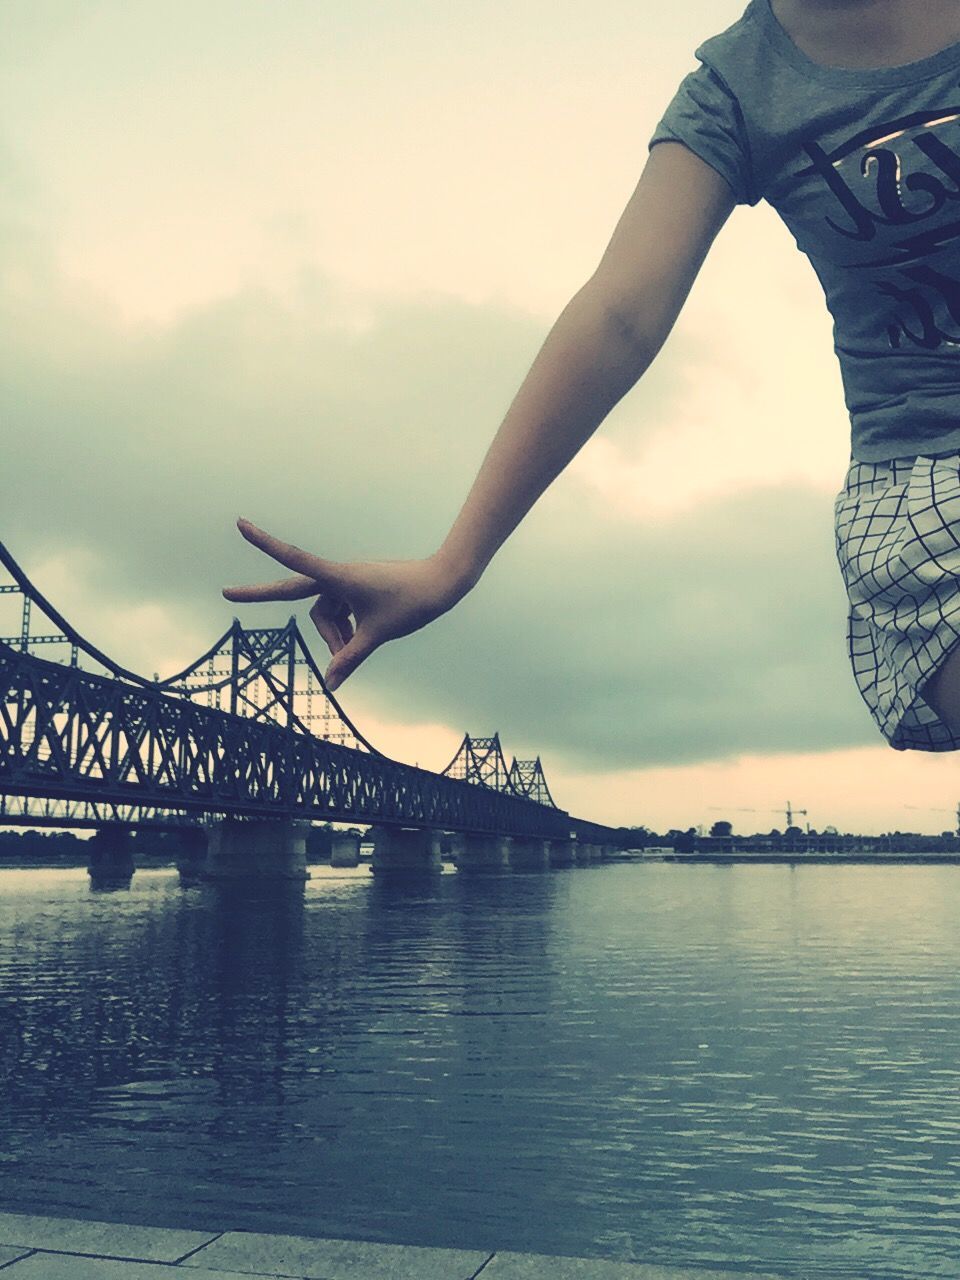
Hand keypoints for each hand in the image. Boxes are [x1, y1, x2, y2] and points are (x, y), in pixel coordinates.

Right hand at [222, 518, 470, 690]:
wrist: (441, 583)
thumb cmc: (411, 603)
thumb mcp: (377, 635)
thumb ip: (351, 659)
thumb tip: (330, 684)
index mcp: (339, 577)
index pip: (294, 559)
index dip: (265, 544)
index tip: (240, 525)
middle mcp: (338, 575)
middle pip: (302, 601)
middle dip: (268, 600)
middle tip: (226, 593)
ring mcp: (346, 582)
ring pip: (325, 615)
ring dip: (334, 635)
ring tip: (357, 648)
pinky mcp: (355, 590)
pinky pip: (339, 613)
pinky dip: (344, 630)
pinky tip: (361, 640)